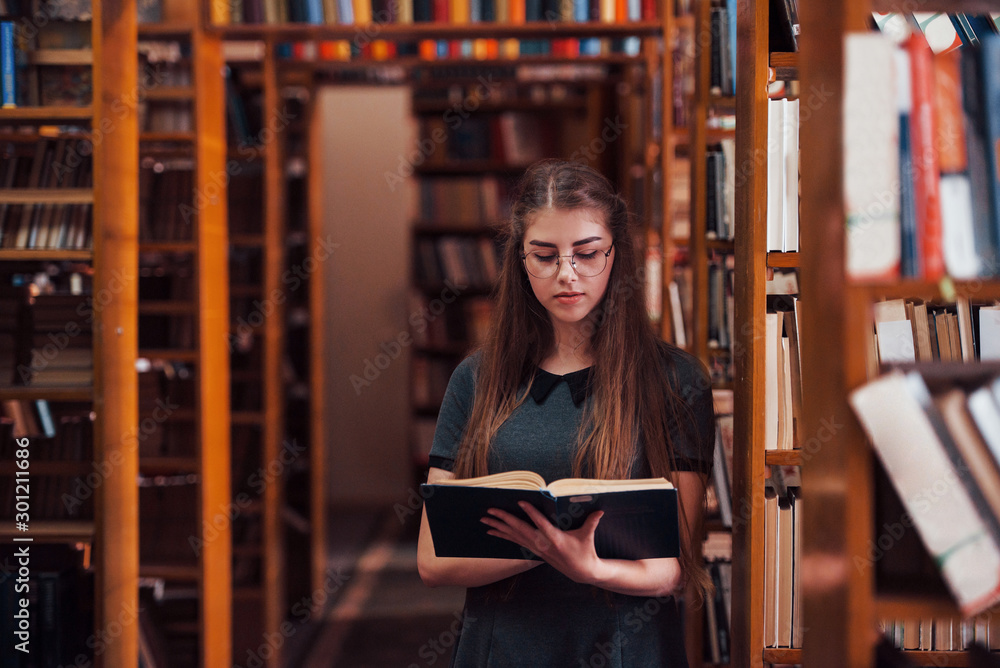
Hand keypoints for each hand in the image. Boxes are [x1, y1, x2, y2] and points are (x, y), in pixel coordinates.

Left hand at [480, 501, 607, 585]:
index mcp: (555, 539)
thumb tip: (600, 510)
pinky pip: (515, 541)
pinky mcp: (534, 551)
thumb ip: (592, 522)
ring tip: (484, 520)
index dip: (531, 512)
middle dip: (504, 519)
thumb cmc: (585, 552)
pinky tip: (493, 531)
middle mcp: (542, 544)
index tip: (520, 502)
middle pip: (520, 529)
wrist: (582, 572)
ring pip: (514, 536)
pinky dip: (503, 535)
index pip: (540, 523)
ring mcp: (536, 548)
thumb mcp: (588, 536)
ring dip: (498, 527)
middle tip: (489, 510)